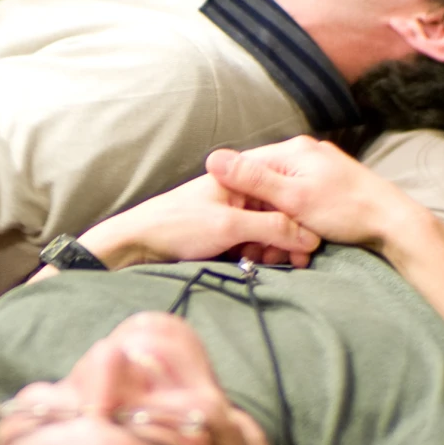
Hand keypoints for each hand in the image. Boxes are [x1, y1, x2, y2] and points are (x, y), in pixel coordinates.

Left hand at [76, 171, 319, 270]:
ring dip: (270, 250)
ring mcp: (225, 214)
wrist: (134, 245)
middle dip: (285, 239)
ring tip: (269, 265)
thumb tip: (309, 237)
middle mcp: (234, 193)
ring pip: (262, 232)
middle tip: (293, 263)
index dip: (298, 219)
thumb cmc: (176, 226)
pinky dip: (254, 255)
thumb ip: (273, 228)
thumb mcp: (230, 226)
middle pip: (275, 215)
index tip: (310, 246)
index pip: (282, 194)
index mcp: (237, 179)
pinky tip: (253, 266)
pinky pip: (247, 243)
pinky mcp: (218, 234)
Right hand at [204, 137, 425, 253]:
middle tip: (258, 246)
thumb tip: (212, 158)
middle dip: (257, 214)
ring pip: (281, 197)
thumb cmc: (346, 210)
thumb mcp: (293, 198)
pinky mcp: (329, 187)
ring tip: (282, 250)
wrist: (395, 222)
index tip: (228, 220)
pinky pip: (299, 203)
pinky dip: (295, 222)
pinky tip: (300, 241)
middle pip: (263, 183)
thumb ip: (253, 180)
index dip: (231, 193)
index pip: (245, 164)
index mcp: (293, 150)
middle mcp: (305, 154)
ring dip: (277, 223)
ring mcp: (318, 170)